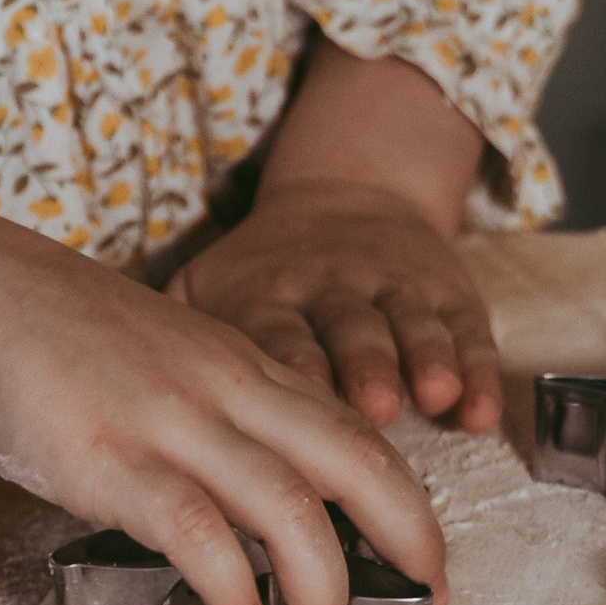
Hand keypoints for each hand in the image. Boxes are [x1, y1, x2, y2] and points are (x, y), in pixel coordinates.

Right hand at [0, 201, 444, 604]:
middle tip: (427, 604)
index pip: (355, 431)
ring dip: (320, 587)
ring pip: (291, 505)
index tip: (423, 556)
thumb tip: (244, 493)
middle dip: (408, 536)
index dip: (405, 498)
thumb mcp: (165, 355)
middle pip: (356, 460)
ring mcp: (173, 420)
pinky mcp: (114, 457)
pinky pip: (196, 529)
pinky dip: (232, 584)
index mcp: (243, 363)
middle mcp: (227, 387)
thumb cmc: (55, 331)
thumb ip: (213, 408)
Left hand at [177, 185, 504, 439]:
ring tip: (437, 395)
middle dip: (364, 365)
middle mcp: (333, 284)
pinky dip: (477, 369)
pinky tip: (479, 410)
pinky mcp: (446, 289)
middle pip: (350, 325)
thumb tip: (126, 414)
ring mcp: (395, 285)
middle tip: (373, 406)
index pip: (275, 329)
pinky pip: (466, 328)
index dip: (289, 363)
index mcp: (266, 290)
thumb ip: (175, 340)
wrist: (349, 190)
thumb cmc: (263, 272)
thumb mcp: (206, 288)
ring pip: (411, 322)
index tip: (291, 407)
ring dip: (425, 359)